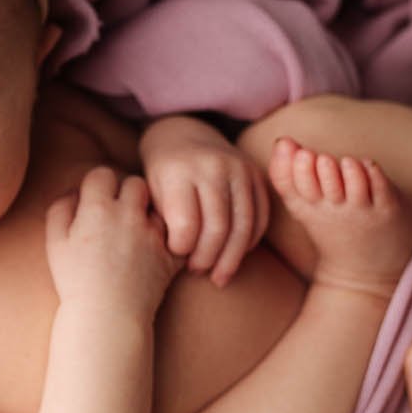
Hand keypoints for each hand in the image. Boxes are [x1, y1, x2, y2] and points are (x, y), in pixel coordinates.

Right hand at [45, 165, 183, 314]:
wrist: (106, 318)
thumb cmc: (75, 282)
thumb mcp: (55, 243)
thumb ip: (61, 209)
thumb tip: (75, 191)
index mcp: (97, 209)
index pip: (102, 174)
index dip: (98, 186)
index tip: (96, 201)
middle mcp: (129, 216)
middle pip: (136, 183)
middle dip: (128, 194)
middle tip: (121, 213)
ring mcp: (154, 235)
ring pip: (158, 208)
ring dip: (149, 216)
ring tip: (138, 235)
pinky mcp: (172, 255)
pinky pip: (177, 234)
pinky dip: (170, 239)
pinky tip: (156, 250)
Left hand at [139, 116, 270, 286]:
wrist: (182, 135)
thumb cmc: (162, 175)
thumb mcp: (150, 192)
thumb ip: (163, 223)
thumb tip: (181, 261)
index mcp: (178, 170)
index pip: (186, 224)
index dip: (181, 248)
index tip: (175, 254)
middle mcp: (212, 165)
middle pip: (218, 227)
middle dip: (208, 258)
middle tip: (197, 271)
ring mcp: (239, 167)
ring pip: (244, 225)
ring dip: (232, 258)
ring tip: (218, 276)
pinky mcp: (256, 174)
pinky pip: (261, 216)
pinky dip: (250, 242)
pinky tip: (235, 256)